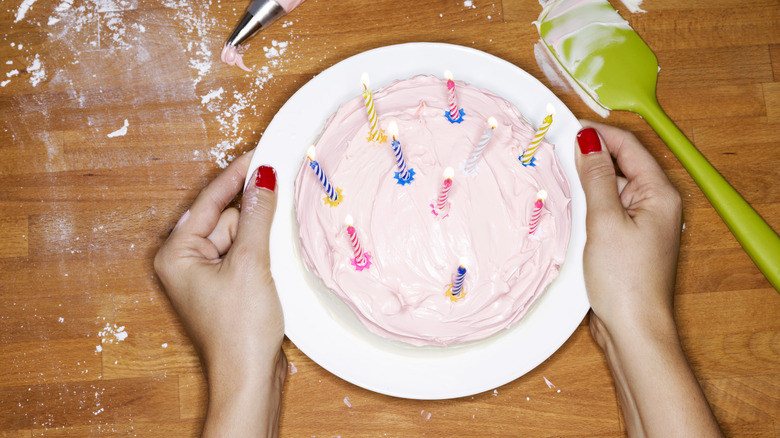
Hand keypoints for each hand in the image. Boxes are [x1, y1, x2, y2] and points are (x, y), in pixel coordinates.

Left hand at [154, 151, 284, 436]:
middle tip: (278, 205)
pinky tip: (274, 261)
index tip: (259, 155)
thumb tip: (263, 177)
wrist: (250, 375)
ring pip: (241, 234)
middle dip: (253, 215)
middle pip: (227, 216)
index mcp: (176, 253)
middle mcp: (186, 261)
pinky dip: (263, 251)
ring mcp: (207, 275)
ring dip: (261, 237)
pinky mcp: (227, 286)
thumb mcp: (251, 263)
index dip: (236, 177)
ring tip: (272, 257)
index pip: (209, 201)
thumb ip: (258, 215)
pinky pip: (246, 253)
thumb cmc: (239, 329)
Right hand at [575, 120, 681, 339]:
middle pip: (619, 165)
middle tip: (554, 150)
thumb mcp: (605, 220)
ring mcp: (641, 222)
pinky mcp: (626, 239)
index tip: (566, 127)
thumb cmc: (624, 279)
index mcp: (659, 193)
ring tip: (556, 176)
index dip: (598, 133)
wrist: (632, 328)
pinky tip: (568, 205)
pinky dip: (587, 203)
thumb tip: (588, 140)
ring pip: (609, 187)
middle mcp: (654, 204)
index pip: (628, 147)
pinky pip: (606, 209)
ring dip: (586, 181)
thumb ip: (596, 177)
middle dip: (589, 155)